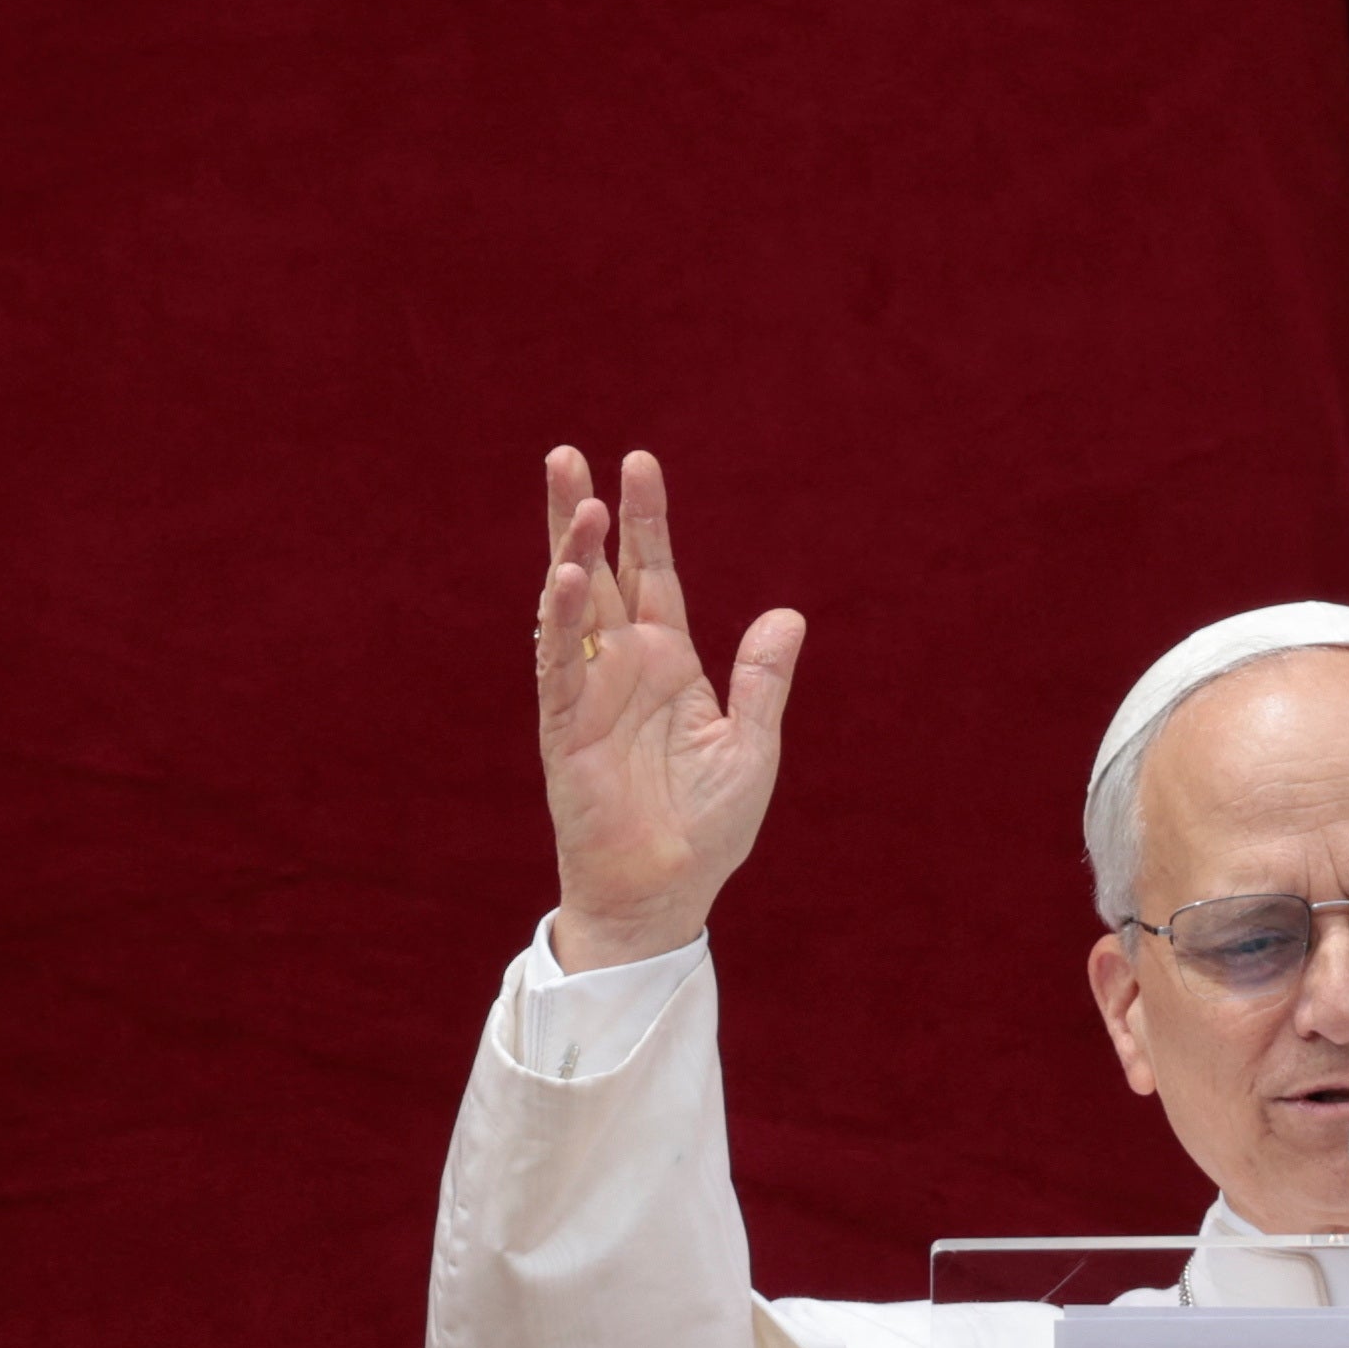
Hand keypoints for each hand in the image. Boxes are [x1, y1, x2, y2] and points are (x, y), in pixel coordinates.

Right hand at [532, 446, 804, 969]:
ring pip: (571, 608)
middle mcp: (623, 667)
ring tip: (576, 498)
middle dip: (584, 514)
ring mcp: (589, 693)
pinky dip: (560, 621)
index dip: (646, 520)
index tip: (637, 461)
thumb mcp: (751, 745)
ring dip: (569, 553)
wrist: (667, 892)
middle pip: (599, 573)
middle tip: (567, 455)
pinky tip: (565, 577)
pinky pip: (559, 665)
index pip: (653, 574)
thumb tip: (789, 613)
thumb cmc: (706, 827)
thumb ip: (762, 679)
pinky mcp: (565, 728)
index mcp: (669, 663)